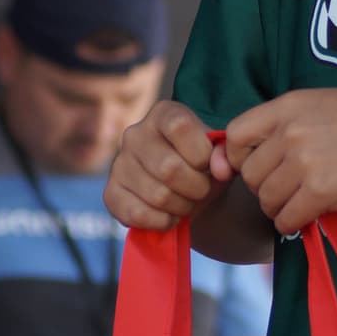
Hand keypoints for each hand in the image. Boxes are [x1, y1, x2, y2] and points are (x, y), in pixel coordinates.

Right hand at [104, 101, 229, 228]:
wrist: (188, 192)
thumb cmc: (204, 166)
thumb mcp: (221, 155)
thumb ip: (225, 155)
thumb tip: (220, 169)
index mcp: (163, 114)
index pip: (180, 127)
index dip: (201, 153)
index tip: (208, 165)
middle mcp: (135, 134)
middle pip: (169, 168)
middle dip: (196, 188)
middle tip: (202, 191)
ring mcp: (119, 164)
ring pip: (158, 195)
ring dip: (182, 207)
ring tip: (187, 202)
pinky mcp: (111, 193)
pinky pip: (138, 214)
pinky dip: (162, 222)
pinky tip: (169, 216)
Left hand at [226, 88, 336, 234]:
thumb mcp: (323, 104)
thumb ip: (287, 125)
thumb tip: (261, 158)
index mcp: (288, 106)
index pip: (235, 136)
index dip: (237, 158)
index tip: (256, 168)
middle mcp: (290, 132)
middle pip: (249, 174)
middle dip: (264, 187)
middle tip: (287, 190)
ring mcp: (304, 162)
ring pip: (266, 199)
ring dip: (279, 208)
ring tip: (299, 204)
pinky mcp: (321, 191)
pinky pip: (286, 218)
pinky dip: (292, 224)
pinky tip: (307, 218)